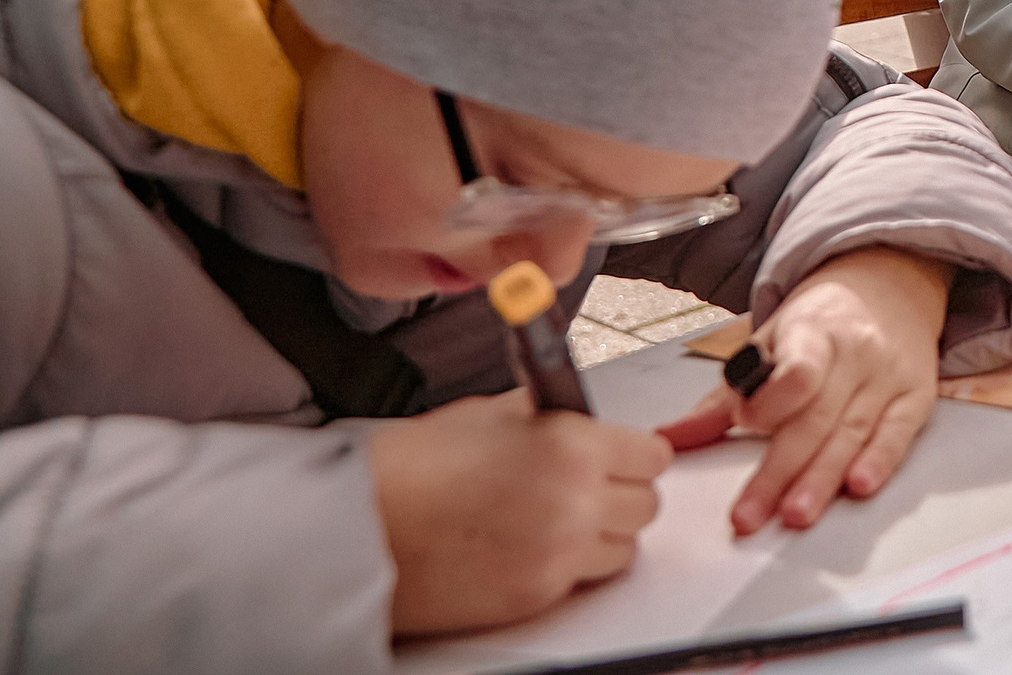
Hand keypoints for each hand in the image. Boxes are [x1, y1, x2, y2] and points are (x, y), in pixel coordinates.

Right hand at [370, 391, 670, 637]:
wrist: (358, 527)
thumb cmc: (413, 468)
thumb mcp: (492, 413)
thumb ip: (551, 418)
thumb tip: (585, 423)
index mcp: (570, 446)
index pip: (653, 456)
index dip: (636, 455)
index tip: (625, 458)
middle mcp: (575, 501)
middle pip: (647, 506)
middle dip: (623, 496)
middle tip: (593, 489)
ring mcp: (558, 555)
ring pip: (623, 550)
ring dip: (601, 536)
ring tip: (558, 521)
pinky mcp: (535, 596)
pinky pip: (580, 581)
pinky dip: (566, 566)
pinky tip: (529, 546)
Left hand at [657, 247, 951, 533]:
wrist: (890, 285)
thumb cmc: (821, 321)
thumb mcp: (770, 339)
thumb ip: (725, 394)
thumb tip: (669, 438)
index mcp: (814, 330)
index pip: (797, 370)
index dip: (772, 402)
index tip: (746, 425)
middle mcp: (856, 352)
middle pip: (816, 417)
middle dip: (782, 471)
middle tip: (752, 515)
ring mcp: (889, 375)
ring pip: (853, 433)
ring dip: (822, 480)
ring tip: (796, 515)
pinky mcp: (916, 396)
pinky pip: (897, 433)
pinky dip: (880, 461)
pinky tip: (861, 486)